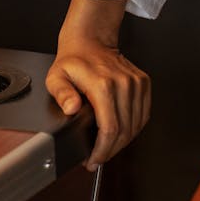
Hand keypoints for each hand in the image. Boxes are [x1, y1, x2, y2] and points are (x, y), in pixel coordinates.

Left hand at [45, 0, 150, 171]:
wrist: (90, 40)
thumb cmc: (73, 60)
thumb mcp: (56, 77)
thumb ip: (61, 94)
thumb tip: (71, 107)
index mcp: (102, 84)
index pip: (110, 129)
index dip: (102, 151)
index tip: (93, 160)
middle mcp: (123, 83)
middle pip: (124, 132)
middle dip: (111, 151)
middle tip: (98, 157)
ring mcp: (135, 83)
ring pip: (136, 126)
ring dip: (123, 142)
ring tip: (108, 146)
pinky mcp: (143, 82)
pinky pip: (143, 115)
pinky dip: (134, 128)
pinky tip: (121, 131)